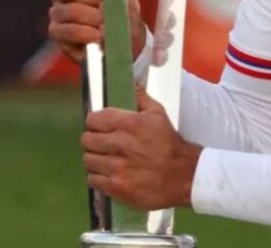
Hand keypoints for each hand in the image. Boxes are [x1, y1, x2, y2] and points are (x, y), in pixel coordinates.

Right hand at [47, 0, 145, 62]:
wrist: (128, 40)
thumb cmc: (121, 8)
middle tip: (105, 2)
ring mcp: (58, 14)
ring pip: (65, 10)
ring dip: (91, 16)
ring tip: (106, 24)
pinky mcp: (59, 35)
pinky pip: (63, 31)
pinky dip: (84, 33)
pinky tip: (98, 36)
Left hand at [82, 88, 201, 209]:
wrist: (183, 175)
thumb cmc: (169, 143)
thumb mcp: (159, 114)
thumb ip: (141, 98)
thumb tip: (131, 84)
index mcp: (130, 124)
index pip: (93, 119)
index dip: (95, 122)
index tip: (101, 127)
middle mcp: (120, 145)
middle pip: (86, 140)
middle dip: (94, 140)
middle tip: (104, 144)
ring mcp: (117, 167)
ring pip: (88, 160)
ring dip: (96, 159)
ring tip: (107, 160)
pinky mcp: (116, 187)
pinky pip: (92, 180)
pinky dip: (98, 177)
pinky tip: (110, 174)